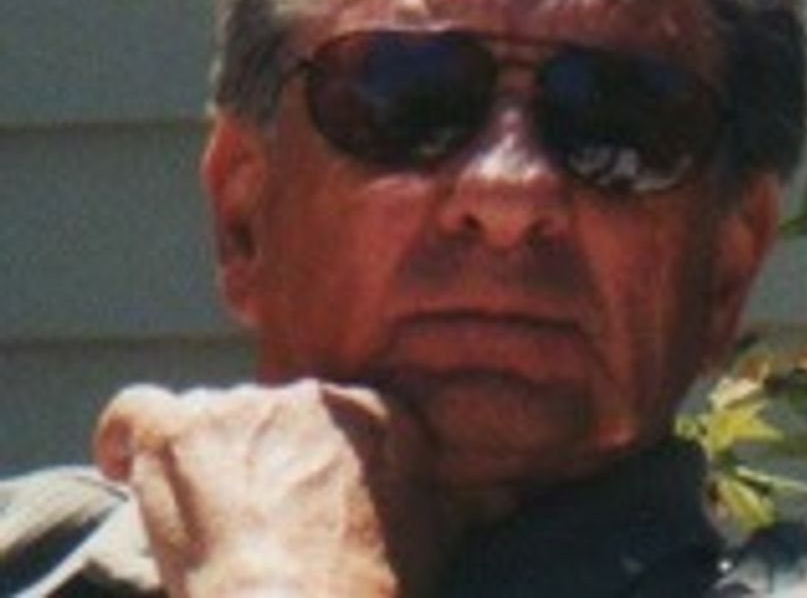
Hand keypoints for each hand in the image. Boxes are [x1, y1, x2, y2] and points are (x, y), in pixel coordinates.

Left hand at [94, 381, 455, 597]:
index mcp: (373, 410)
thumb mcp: (438, 538)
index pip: (333, 415)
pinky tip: (123, 465)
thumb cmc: (371, 592)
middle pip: (271, 416)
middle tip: (262, 526)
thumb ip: (468, 497)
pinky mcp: (182, 434)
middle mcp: (310, 395)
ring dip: (208, 464)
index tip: (306, 499)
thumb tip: (516, 488)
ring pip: (211, 418)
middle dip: (263, 461)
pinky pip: (138, 412)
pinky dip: (125, 437)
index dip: (313, 457)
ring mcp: (243, 408)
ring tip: (211, 526)